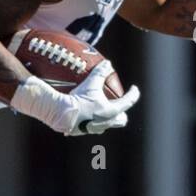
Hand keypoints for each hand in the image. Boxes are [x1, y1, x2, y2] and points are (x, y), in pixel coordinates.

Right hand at [12, 61, 139, 135]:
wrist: (62, 114)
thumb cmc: (78, 100)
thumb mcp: (90, 84)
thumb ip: (100, 73)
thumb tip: (108, 63)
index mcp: (111, 111)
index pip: (128, 102)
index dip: (133, 94)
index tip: (134, 88)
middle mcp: (106, 122)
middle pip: (121, 120)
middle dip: (122, 112)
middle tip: (118, 104)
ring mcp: (95, 128)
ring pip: (108, 124)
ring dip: (108, 118)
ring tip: (102, 110)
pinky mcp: (84, 131)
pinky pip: (93, 127)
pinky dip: (93, 121)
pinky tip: (87, 115)